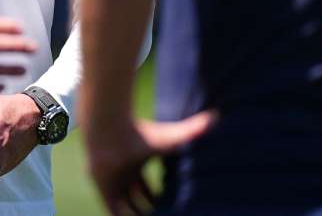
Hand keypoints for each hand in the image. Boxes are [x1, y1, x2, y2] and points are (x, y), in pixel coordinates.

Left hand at [85, 112, 214, 215]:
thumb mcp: (171, 137)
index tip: (172, 204)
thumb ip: (193, 129)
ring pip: (126, 205)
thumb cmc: (140, 134)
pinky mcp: (104, 191)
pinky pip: (115, 211)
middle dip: (150, 208)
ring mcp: (112, 182)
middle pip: (136, 197)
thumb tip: (217, 116)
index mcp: (135, 163)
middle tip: (166, 214)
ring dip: (139, 214)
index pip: (144, 185)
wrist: (111, 133)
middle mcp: (123, 173)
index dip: (157, 196)